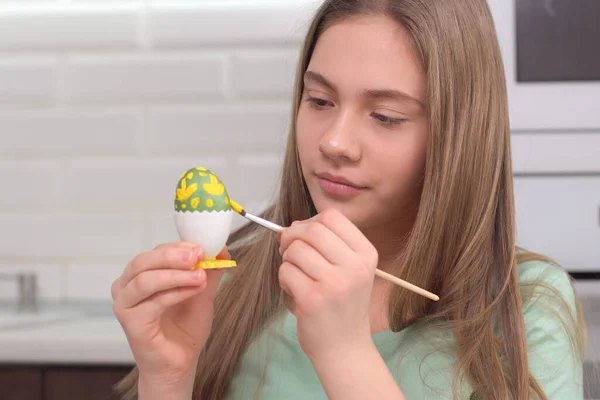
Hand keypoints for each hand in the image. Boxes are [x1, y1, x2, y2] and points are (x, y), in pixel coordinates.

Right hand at [111, 242, 228, 392]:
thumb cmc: (185, 328)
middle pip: (144, 261)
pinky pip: (152, 302)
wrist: (180, 362)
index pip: (156, 252)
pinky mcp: (131, 323)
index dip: (179, 246)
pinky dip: (175, 293)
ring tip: (200, 276)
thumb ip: (208, 270)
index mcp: (140, 275)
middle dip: (173, 255)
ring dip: (176, 275)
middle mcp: (127, 287)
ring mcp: (125, 305)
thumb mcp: (201, 291)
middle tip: (198, 255)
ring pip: (145, 280)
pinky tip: (193, 290)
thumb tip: (221, 247)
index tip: (203, 247)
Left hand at [277, 208, 378, 363]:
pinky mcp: (313, 299)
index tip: (302, 236)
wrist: (345, 347)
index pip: (331, 217)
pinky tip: (294, 290)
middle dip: (292, 237)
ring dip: (287, 260)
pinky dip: (283, 278)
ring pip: (295, 250)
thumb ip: (325, 244)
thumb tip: (290, 228)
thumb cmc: (342, 304)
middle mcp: (354, 267)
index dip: (309, 222)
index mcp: (366, 254)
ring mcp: (335, 283)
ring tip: (295, 276)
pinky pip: (285, 271)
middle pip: (312, 229)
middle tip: (288, 251)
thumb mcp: (348, 269)